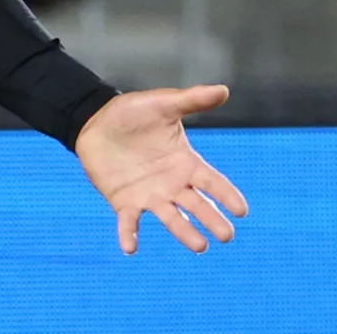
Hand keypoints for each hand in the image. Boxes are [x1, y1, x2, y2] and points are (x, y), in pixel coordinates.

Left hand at [75, 85, 248, 254]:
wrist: (95, 121)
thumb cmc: (133, 113)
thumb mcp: (163, 104)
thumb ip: (191, 100)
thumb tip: (223, 90)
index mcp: (185, 163)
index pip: (212, 182)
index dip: (227, 195)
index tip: (241, 210)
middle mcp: (173, 184)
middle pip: (197, 205)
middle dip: (212, 220)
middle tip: (226, 235)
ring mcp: (150, 195)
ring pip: (171, 218)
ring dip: (184, 232)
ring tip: (200, 246)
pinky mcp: (125, 201)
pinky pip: (129, 222)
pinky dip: (130, 235)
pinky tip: (130, 247)